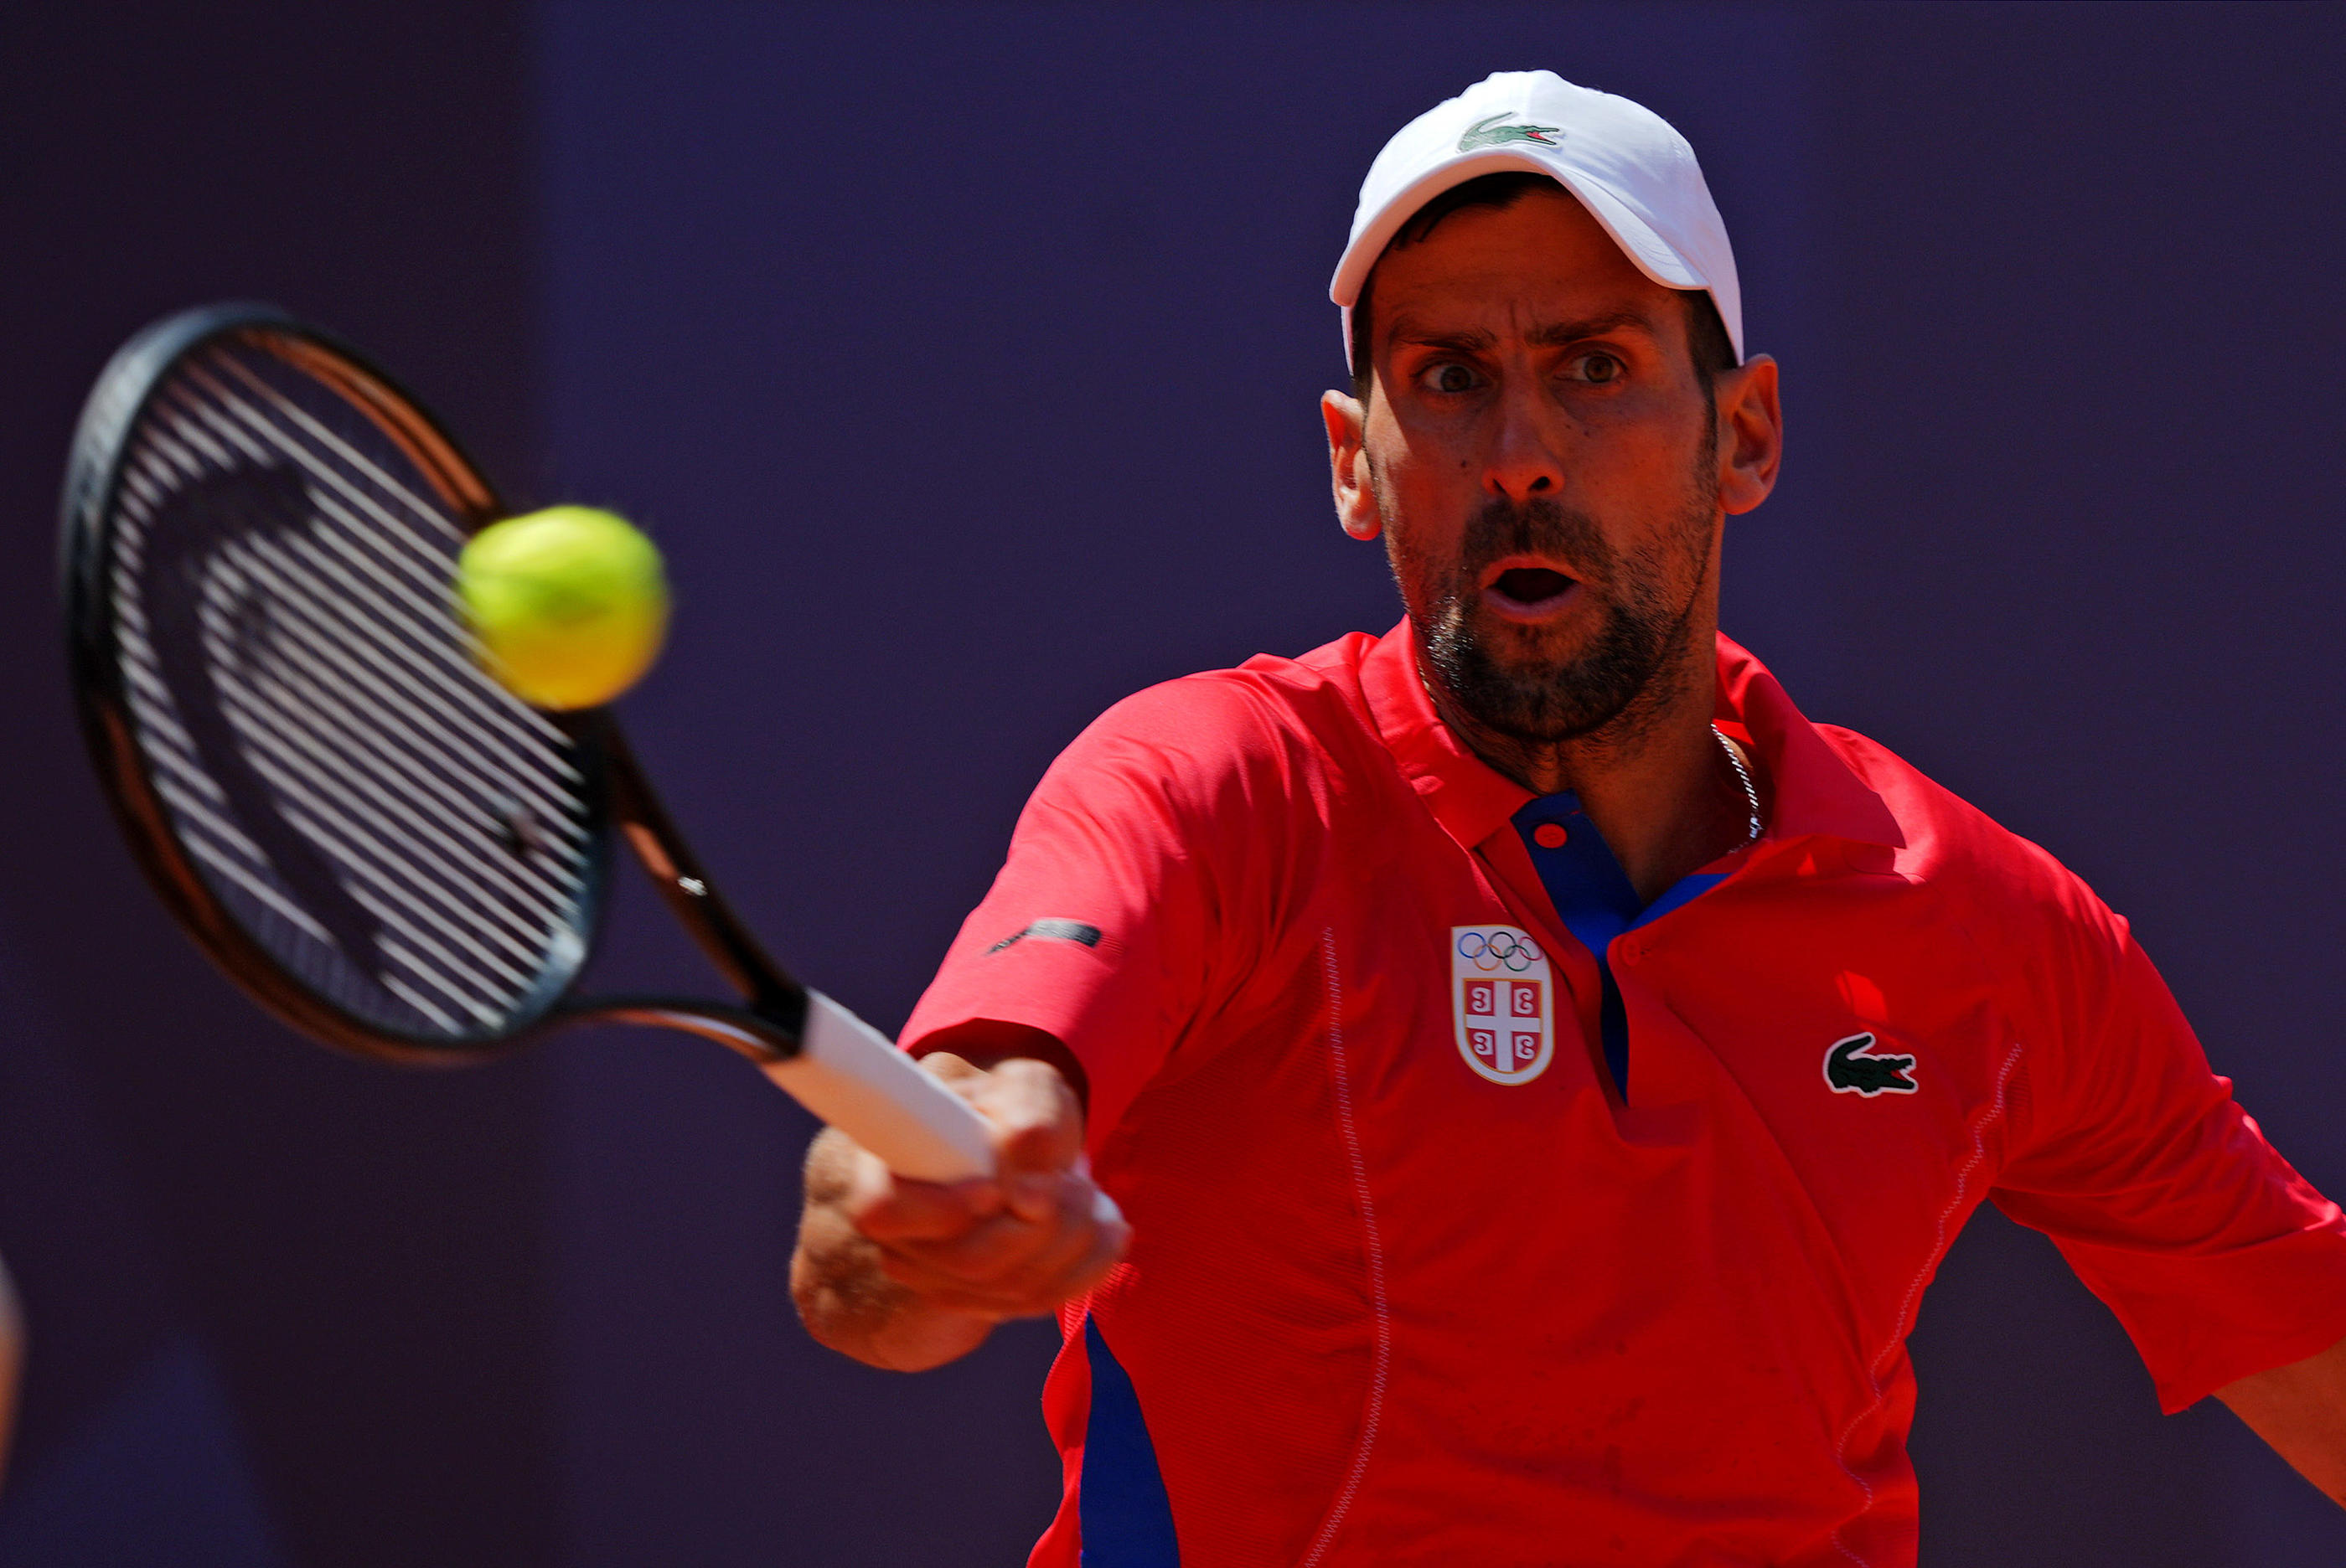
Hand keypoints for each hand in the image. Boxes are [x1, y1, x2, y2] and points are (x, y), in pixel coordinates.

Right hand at [792, 1051, 1128, 1369]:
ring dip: (1072, 1242)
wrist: (1016, 1144)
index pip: (882, 1209)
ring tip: (1092, 1194)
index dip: (941, 1209)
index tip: (995, 1192)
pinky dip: (1087, 1266)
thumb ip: (1026, 1112)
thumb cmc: (1009, 1107)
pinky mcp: (985, 1301)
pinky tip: (1107, 1230)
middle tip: (1077, 1182)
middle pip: (966, 1261)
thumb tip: (1024, 1179)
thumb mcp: (1023, 1087)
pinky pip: (1038, 1301)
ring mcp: (939, 1279)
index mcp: (888, 1168)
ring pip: (1009, 1288)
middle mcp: (902, 1236)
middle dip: (1040, 1224)